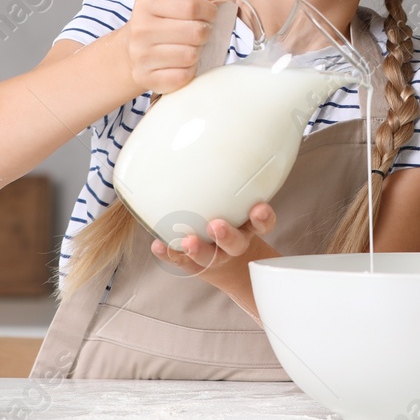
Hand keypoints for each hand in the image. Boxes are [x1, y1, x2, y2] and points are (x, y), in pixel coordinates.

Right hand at [125, 0, 251, 94]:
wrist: (132, 50)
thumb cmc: (165, 22)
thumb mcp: (185, 0)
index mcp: (148, 3)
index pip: (191, 6)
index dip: (210, 12)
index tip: (209, 15)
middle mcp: (140, 28)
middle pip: (195, 33)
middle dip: (205, 33)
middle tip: (199, 33)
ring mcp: (141, 55)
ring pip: (191, 56)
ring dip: (198, 53)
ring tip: (189, 47)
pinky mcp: (147, 78)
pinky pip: (184, 76)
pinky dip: (190, 71)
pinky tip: (182, 63)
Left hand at [150, 202, 279, 312]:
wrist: (236, 269)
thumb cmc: (238, 235)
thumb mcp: (247, 218)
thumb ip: (248, 205)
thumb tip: (249, 150)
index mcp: (251, 231)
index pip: (262, 223)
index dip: (262, 217)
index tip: (259, 208)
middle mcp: (234, 246)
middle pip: (235, 243)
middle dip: (227, 235)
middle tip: (216, 226)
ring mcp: (214, 257)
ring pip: (209, 256)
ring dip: (197, 249)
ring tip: (186, 241)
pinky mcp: (194, 265)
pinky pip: (181, 262)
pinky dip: (168, 253)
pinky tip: (157, 246)